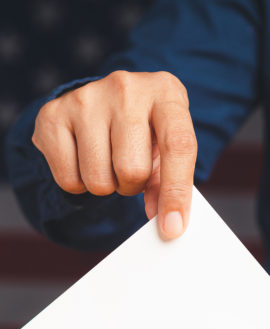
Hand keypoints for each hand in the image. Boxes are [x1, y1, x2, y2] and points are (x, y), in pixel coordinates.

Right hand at [32, 71, 196, 238]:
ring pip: (98, 180)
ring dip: (105, 186)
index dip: (176, 192)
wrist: (103, 102)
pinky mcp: (53, 115)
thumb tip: (166, 222)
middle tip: (129, 171)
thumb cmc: (142, 129)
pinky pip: (68, 180)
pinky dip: (77, 184)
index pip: (178, 145)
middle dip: (131, 185)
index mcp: (165, 92)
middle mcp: (125, 87)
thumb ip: (168, 183)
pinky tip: (83, 160)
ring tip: (107, 162)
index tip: (173, 228)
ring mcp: (86, 98)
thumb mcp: (165, 147)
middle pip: (131, 170)